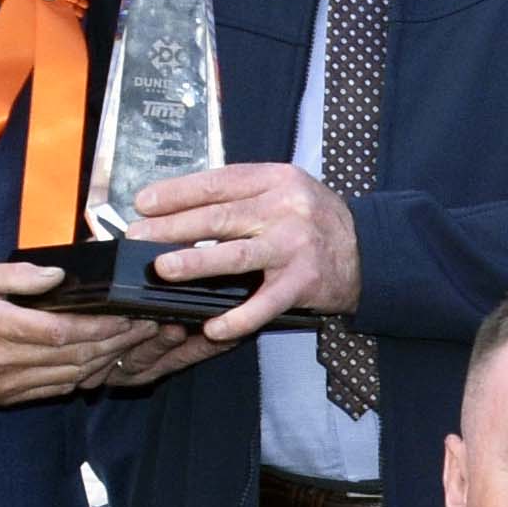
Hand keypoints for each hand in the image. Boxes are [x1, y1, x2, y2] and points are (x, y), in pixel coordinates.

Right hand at [0, 257, 197, 404]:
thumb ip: (16, 275)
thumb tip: (57, 276)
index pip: (62, 332)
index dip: (101, 327)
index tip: (129, 315)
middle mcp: (4, 362)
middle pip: (74, 357)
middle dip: (116, 343)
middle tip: (147, 328)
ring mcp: (6, 385)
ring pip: (70, 377)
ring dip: (106, 362)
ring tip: (133, 344)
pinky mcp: (6, 397)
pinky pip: (55, 390)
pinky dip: (83, 378)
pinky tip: (103, 363)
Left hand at [127, 161, 359, 340]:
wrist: (369, 251)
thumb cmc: (314, 220)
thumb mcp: (284, 191)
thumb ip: (242, 195)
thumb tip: (180, 208)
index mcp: (276, 179)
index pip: (218, 182)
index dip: (177, 193)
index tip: (143, 203)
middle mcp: (286, 209)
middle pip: (219, 218)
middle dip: (172, 228)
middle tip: (138, 238)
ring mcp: (295, 247)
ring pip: (236, 256)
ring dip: (197, 264)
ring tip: (163, 269)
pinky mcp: (304, 283)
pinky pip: (265, 304)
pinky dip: (238, 318)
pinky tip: (213, 327)